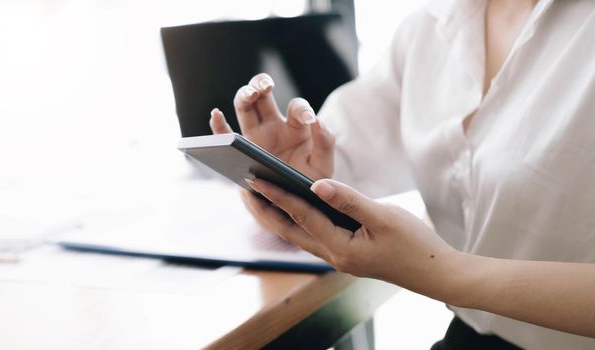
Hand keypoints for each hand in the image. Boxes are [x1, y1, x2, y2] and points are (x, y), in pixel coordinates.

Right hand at [209, 73, 334, 179]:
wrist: (293, 202)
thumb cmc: (310, 181)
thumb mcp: (323, 165)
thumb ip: (325, 143)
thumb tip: (316, 120)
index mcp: (296, 127)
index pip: (296, 108)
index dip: (301, 109)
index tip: (307, 118)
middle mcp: (274, 125)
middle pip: (263, 95)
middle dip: (262, 83)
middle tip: (266, 86)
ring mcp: (255, 135)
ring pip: (244, 106)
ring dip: (244, 94)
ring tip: (250, 94)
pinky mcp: (241, 148)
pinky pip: (225, 134)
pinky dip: (218, 124)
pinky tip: (216, 115)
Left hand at [243, 178, 458, 293]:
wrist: (436, 272)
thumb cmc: (415, 244)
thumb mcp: (383, 217)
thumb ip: (349, 200)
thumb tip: (317, 184)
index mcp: (340, 248)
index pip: (301, 217)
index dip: (277, 196)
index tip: (255, 180)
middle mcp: (333, 255)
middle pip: (289, 231)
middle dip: (265, 210)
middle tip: (244, 189)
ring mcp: (338, 257)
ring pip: (298, 235)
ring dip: (278, 216)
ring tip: (260, 195)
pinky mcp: (345, 253)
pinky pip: (312, 235)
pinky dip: (297, 220)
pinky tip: (293, 206)